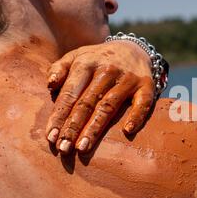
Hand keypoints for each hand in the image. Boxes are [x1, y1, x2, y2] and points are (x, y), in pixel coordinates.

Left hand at [45, 40, 154, 154]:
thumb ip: (59, 68)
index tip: (51, 137)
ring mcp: (128, 78)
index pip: (70, 93)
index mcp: (86, 63)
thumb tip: (50, 85)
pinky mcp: (146, 86)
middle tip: (64, 148)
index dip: (59, 115)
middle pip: (87, 102)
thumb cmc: (99, 59)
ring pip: (109, 105)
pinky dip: (136, 116)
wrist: (134, 49)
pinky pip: (142, 103)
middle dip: (74, 126)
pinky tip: (127, 131)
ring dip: (95, 128)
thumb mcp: (77, 56)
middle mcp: (107, 70)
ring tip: (83, 147)